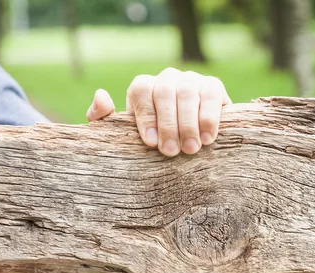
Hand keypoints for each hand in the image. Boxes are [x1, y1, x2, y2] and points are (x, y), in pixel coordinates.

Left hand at [87, 67, 230, 156]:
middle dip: (168, 124)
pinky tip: (207, 138)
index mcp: (143, 87)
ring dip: (189, 123)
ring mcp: (190, 79)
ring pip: (187, 93)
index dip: (146, 116)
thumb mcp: (124, 132)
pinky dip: (209, 117)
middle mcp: (166, 78)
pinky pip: (211, 95)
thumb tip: (101, 95)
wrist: (189, 138)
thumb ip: (103, 118)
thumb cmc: (152, 138)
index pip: (141, 90)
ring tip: (190, 149)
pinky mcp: (213, 86)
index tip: (151, 143)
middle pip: (164, 91)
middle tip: (172, 152)